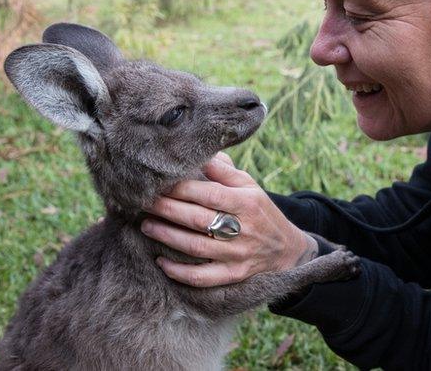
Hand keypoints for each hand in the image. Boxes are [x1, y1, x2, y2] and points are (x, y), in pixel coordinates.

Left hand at [141, 153, 317, 287]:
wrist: (287, 249)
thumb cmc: (259, 211)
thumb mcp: (249, 186)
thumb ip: (224, 171)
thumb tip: (199, 154)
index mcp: (246, 202)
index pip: (208, 193)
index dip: (180, 188)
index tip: (158, 183)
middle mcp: (242, 229)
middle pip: (196, 219)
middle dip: (166, 209)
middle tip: (143, 202)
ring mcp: (237, 255)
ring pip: (195, 247)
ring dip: (166, 236)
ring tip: (147, 226)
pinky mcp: (234, 275)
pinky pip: (202, 277)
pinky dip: (179, 272)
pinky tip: (161, 262)